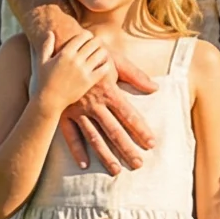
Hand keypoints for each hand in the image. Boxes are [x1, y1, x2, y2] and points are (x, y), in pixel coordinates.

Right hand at [29, 6, 155, 170]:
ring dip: (105, 154)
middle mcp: (94, 103)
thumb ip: (136, 75)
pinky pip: (70, 135)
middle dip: (126, 148)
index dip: (141, 130)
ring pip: (94, 137)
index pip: (129, 115)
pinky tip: (85, 164)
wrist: (64, 47)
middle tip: (138, 164)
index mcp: (108, 91)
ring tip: (115, 171)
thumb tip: (155, 88)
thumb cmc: (93, 53)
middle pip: (113, 130)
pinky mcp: (64, 113)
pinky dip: (76, 150)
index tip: (151, 144)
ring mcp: (78, 110)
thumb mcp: (116, 60)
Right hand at [35, 28, 109, 112]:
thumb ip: (46, 46)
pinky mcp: (89, 82)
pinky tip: (105, 64)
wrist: (49, 101)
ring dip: (102, 51)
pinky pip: (104, 68)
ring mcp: (83, 71)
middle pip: (93, 43)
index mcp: (65, 53)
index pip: (82, 36)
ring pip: (100, 54)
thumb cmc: (44, 81)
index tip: (89, 37)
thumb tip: (50, 32)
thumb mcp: (42, 62)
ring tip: (101, 52)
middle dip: (96, 41)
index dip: (88, 35)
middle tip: (97, 44)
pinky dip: (106, 64)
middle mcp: (75, 60)